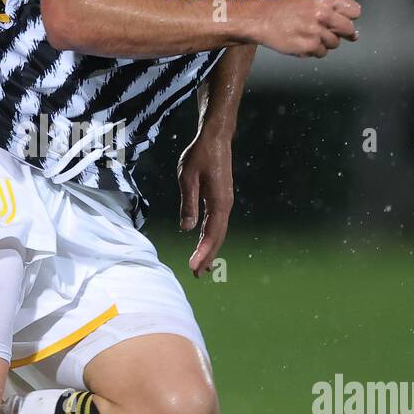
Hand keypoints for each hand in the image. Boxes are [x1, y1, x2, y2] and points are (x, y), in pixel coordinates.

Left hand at [177, 131, 233, 277]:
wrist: (215, 138)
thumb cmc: (200, 155)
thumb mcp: (188, 178)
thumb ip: (188, 203)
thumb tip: (187, 228)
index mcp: (219, 202)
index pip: (211, 234)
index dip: (203, 252)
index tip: (194, 267)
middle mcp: (225, 205)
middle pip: (217, 237)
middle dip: (208, 256)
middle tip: (198, 274)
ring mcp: (224, 202)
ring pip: (218, 231)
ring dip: (210, 248)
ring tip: (203, 266)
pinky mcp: (221, 199)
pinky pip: (217, 223)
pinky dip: (211, 236)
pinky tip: (204, 242)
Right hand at [250, 0, 360, 57]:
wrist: (262, 20)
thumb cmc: (285, 10)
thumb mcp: (310, 0)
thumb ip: (332, 11)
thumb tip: (353, 32)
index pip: (354, 11)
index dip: (348, 18)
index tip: (341, 21)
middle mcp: (324, 14)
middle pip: (348, 29)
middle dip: (341, 33)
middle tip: (327, 32)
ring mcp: (317, 31)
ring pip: (335, 43)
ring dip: (325, 43)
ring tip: (309, 36)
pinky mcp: (310, 46)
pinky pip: (322, 53)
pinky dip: (314, 51)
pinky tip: (302, 43)